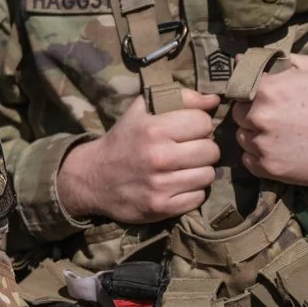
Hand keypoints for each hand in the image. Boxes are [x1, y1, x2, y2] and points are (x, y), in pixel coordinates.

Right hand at [57, 89, 222, 224]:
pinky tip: (177, 184)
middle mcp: (158, 157)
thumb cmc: (124, 139)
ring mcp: (160, 186)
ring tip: (183, 168)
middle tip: (187, 150)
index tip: (187, 130)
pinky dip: (192, 191)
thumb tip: (214, 100)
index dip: (199, 124)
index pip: (203, 122)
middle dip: (203, 148)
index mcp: (153, 128)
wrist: (93, 177)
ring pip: (208, 175)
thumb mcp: (142, 110)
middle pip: (211, 150)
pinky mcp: (162, 208)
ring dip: (199, 171)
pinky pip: (199, 197)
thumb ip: (179, 98)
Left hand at [232, 53, 307, 185]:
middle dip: (251, 115)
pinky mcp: (269, 168)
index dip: (248, 94)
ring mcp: (264, 145)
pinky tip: (277, 150)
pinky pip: (249, 160)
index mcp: (266, 89)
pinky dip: (258, 156)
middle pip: (238, 115)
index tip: (262, 99)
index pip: (237, 90)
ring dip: (254, 136)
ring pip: (242, 138)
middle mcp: (260, 117)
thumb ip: (272, 60)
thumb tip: (239, 58)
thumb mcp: (307, 67)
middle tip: (274, 117)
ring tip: (278, 134)